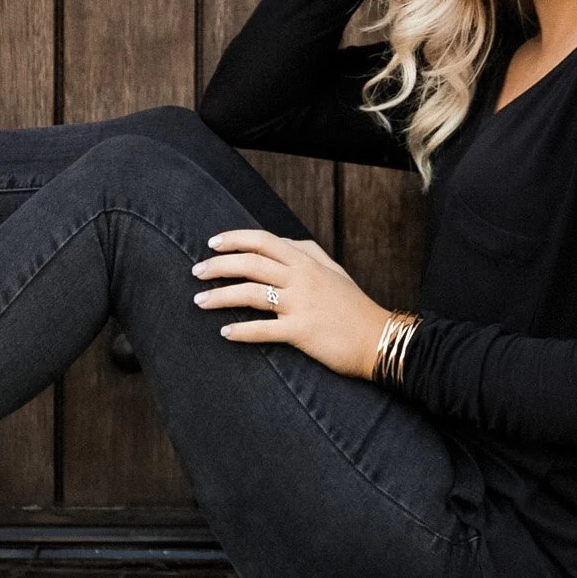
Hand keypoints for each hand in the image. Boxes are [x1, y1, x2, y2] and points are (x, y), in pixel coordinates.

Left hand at [191, 229, 392, 379]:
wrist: (379, 338)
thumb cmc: (354, 305)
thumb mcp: (333, 270)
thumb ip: (308, 253)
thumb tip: (282, 242)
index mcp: (307, 261)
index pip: (263, 240)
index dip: (235, 239)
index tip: (212, 243)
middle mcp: (301, 278)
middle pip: (250, 263)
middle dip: (218, 266)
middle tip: (197, 272)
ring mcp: (301, 304)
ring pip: (251, 294)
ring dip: (220, 297)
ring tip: (199, 301)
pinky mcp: (301, 331)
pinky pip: (263, 329)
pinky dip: (241, 331)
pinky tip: (225, 333)